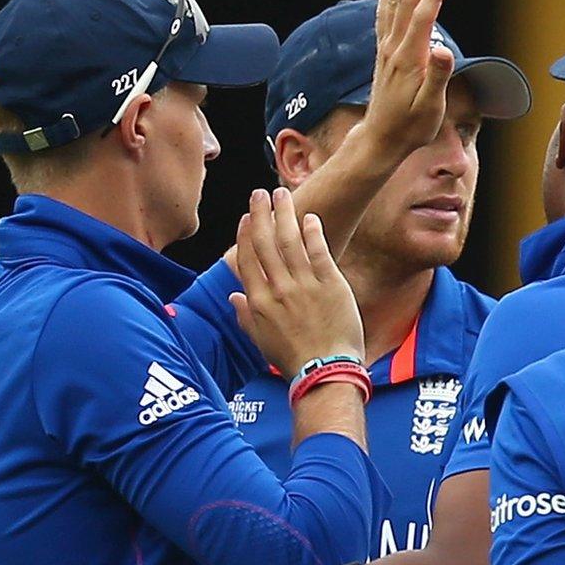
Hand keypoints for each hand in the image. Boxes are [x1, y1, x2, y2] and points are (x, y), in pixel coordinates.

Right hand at [228, 187, 363, 372]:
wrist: (325, 370)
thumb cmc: (293, 358)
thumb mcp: (260, 340)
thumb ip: (245, 315)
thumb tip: (234, 297)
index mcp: (258, 301)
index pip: (246, 259)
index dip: (244, 234)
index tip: (245, 217)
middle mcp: (278, 289)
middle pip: (265, 243)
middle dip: (260, 214)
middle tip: (259, 193)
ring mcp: (304, 285)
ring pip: (290, 241)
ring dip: (285, 214)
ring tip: (282, 194)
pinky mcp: (330, 285)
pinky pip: (319, 252)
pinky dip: (313, 233)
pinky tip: (310, 218)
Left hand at [360, 0, 457, 157]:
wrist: (381, 139)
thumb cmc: (410, 127)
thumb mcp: (429, 108)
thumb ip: (437, 77)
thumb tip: (442, 50)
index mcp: (409, 58)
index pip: (423, 15)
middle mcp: (394, 47)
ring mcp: (387, 47)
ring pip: (393, 0)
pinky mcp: (385, 51)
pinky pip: (385, 12)